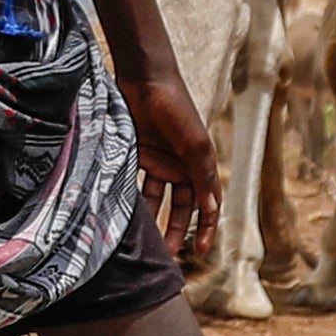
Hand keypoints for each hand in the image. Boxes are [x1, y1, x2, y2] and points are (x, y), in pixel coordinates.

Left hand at [121, 58, 221, 266]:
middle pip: (181, 208)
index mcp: (201, 165)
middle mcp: (180, 166)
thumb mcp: (194, 144)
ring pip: (155, 200)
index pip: (208, 204)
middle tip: (167, 256)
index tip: (199, 252)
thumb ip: (202, 176)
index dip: (206, 228)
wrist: (145, 79)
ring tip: (143, 242)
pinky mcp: (136, 156)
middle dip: (176, 231)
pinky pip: (134, 184)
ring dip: (151, 220)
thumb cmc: (176, 108)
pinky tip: (124, 218)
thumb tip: (212, 210)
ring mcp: (158, 162)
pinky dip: (131, 201)